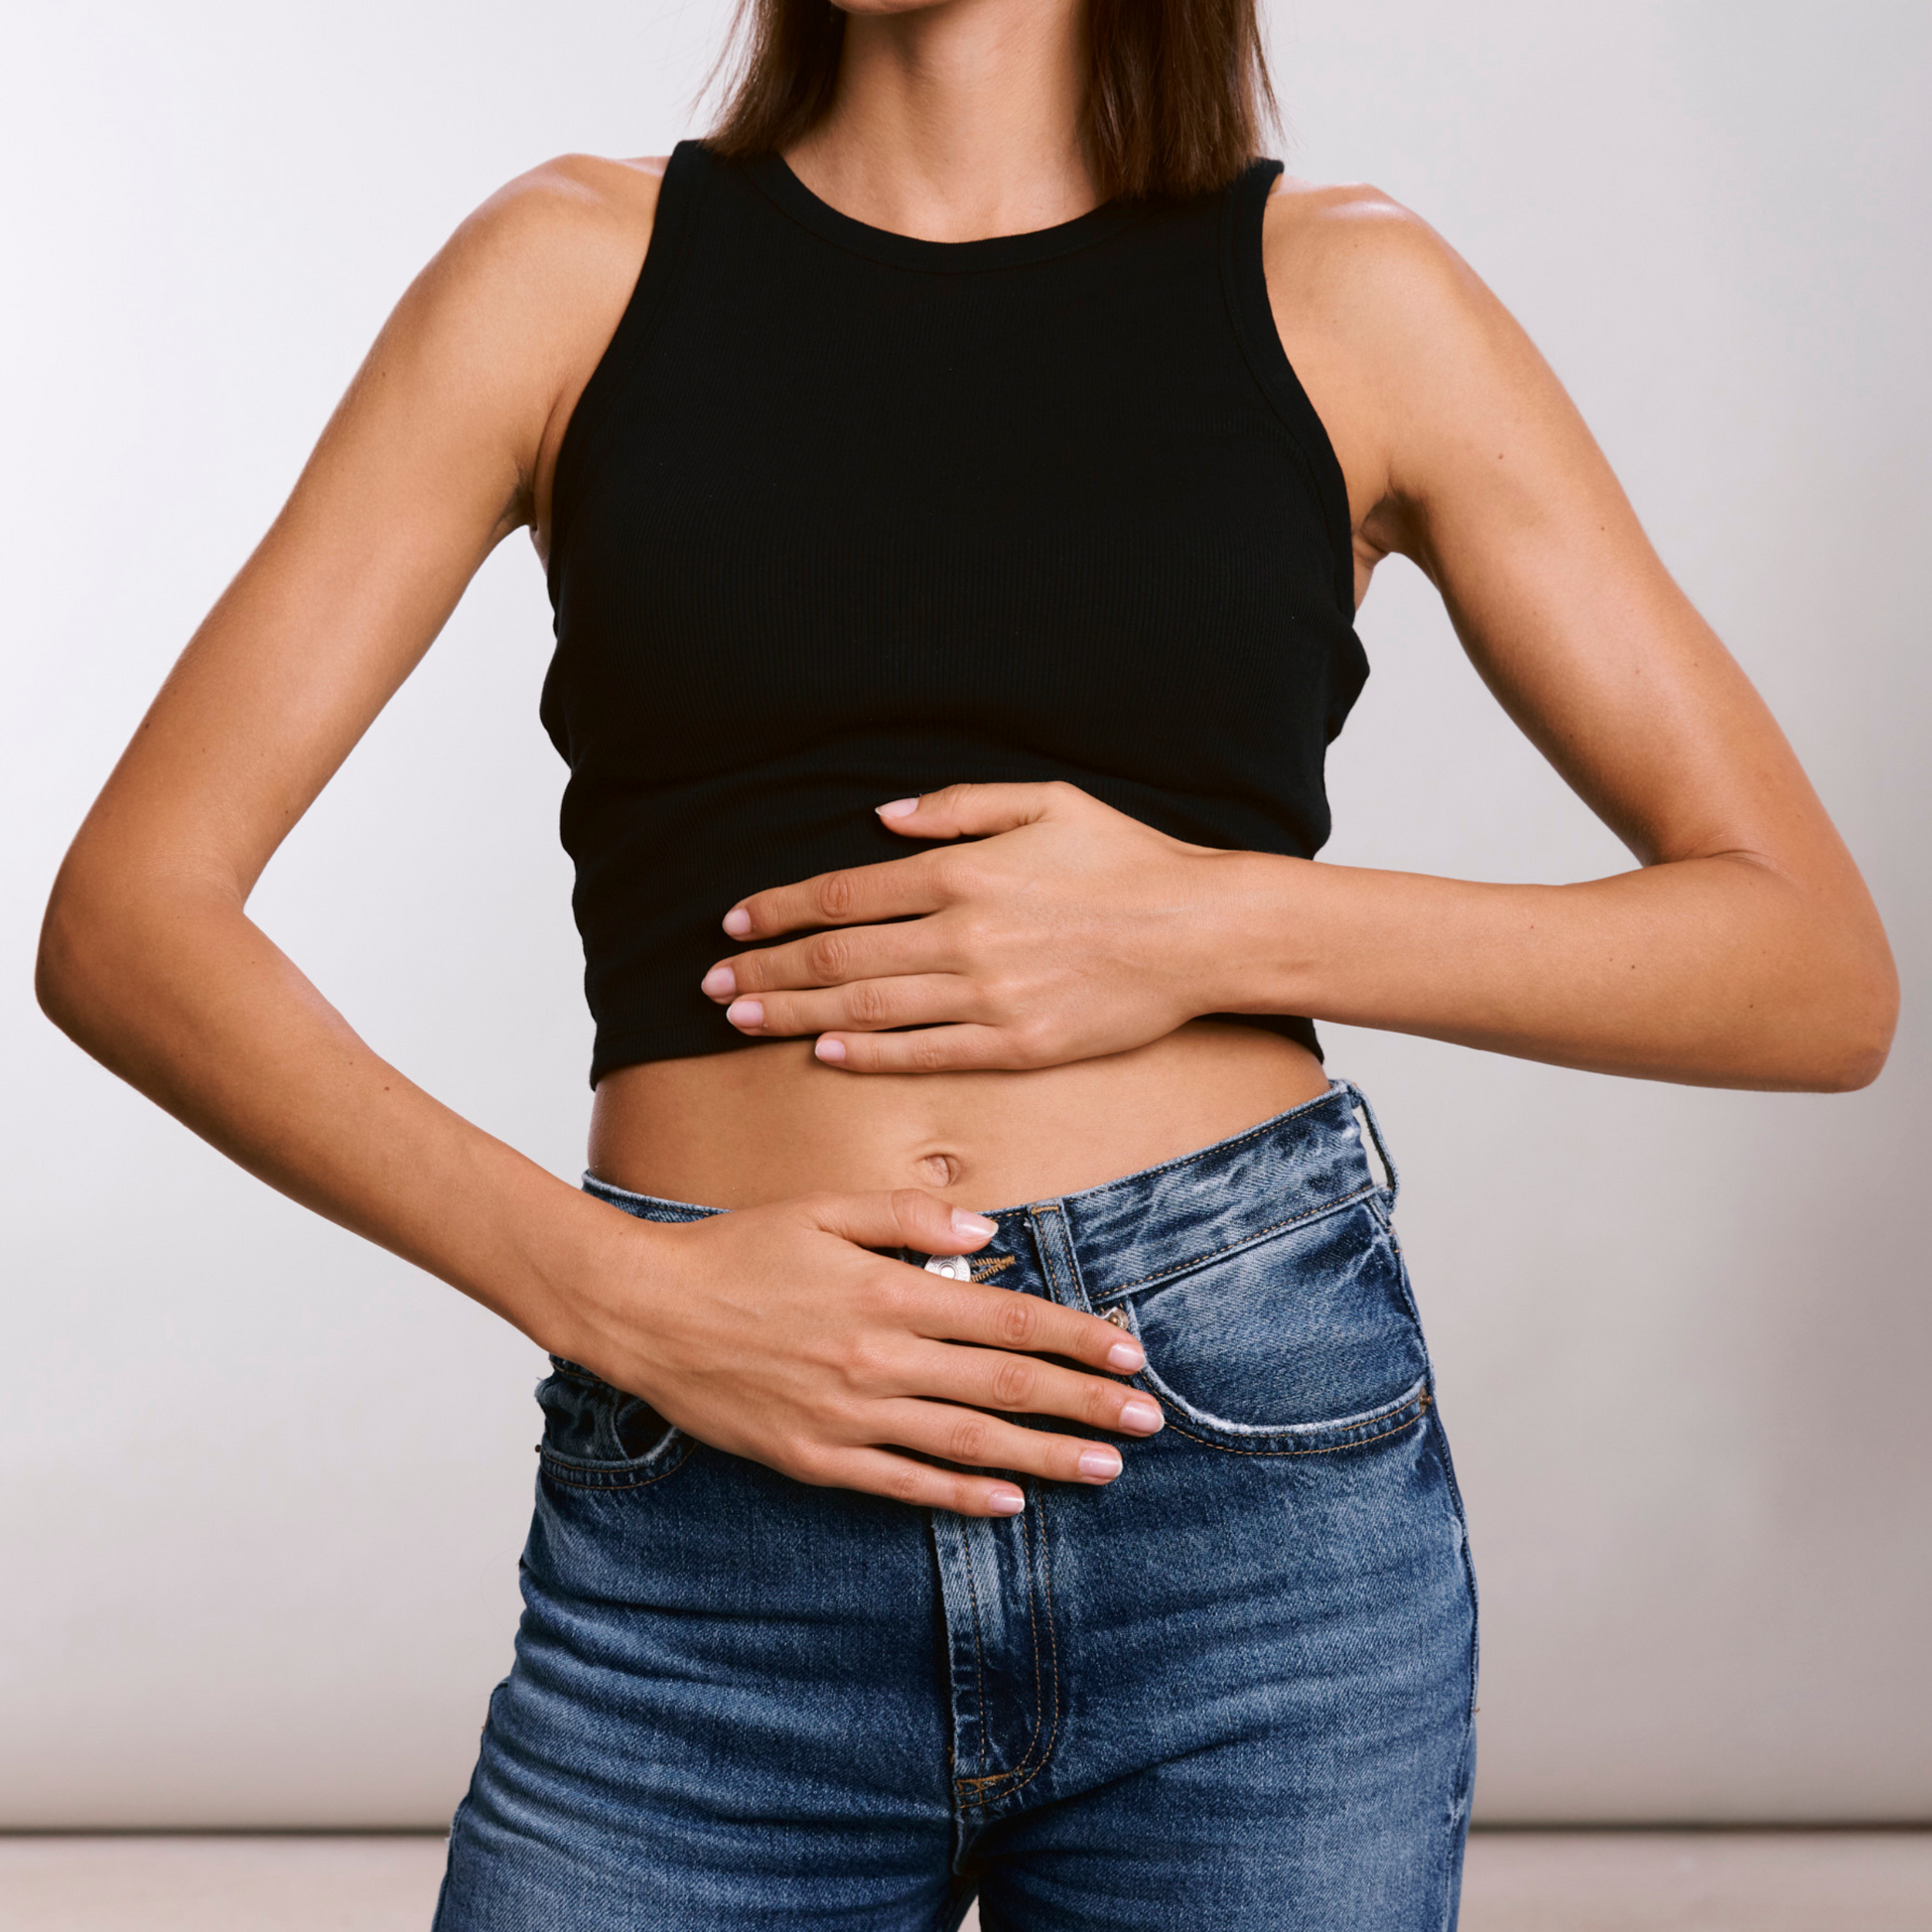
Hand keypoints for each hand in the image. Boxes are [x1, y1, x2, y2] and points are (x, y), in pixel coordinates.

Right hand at [558, 1185, 1162, 1515]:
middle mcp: (878, 1357)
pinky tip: (1009, 1501)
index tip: (1130, 1351)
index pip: (1008, 1320)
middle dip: (1085, 1404)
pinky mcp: (814, 1457)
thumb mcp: (823, 1208)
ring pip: (966, 1442)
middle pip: (1004, 1386)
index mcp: (887, 1291)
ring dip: (1044, 1456)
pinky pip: (903, 1483)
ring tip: (1105, 1468)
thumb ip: (909, 1216)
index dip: (1076, 1337)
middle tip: (1148, 1420)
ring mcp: (847, 1415)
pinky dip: (960, 1493)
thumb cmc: (736, 1250)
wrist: (646, 1311)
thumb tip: (989, 1232)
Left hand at [699, 782, 1251, 1072]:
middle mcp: (963, 933)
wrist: (1199, 932)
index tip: (734, 922)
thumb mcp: (1045, 802)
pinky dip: (867, 1054)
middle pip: (838, 958)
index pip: (842, 894)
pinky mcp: (1015, 1044)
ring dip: (795, 1015)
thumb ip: (955, 807)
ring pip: (866, 1009)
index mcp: (962, 870)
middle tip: (713, 984)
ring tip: (743, 1020)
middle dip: (766, 969)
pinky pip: (923, 1053)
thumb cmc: (1126, 859)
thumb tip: (878, 821)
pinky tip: (823, 1054)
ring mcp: (987, 995)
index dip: (778, 910)